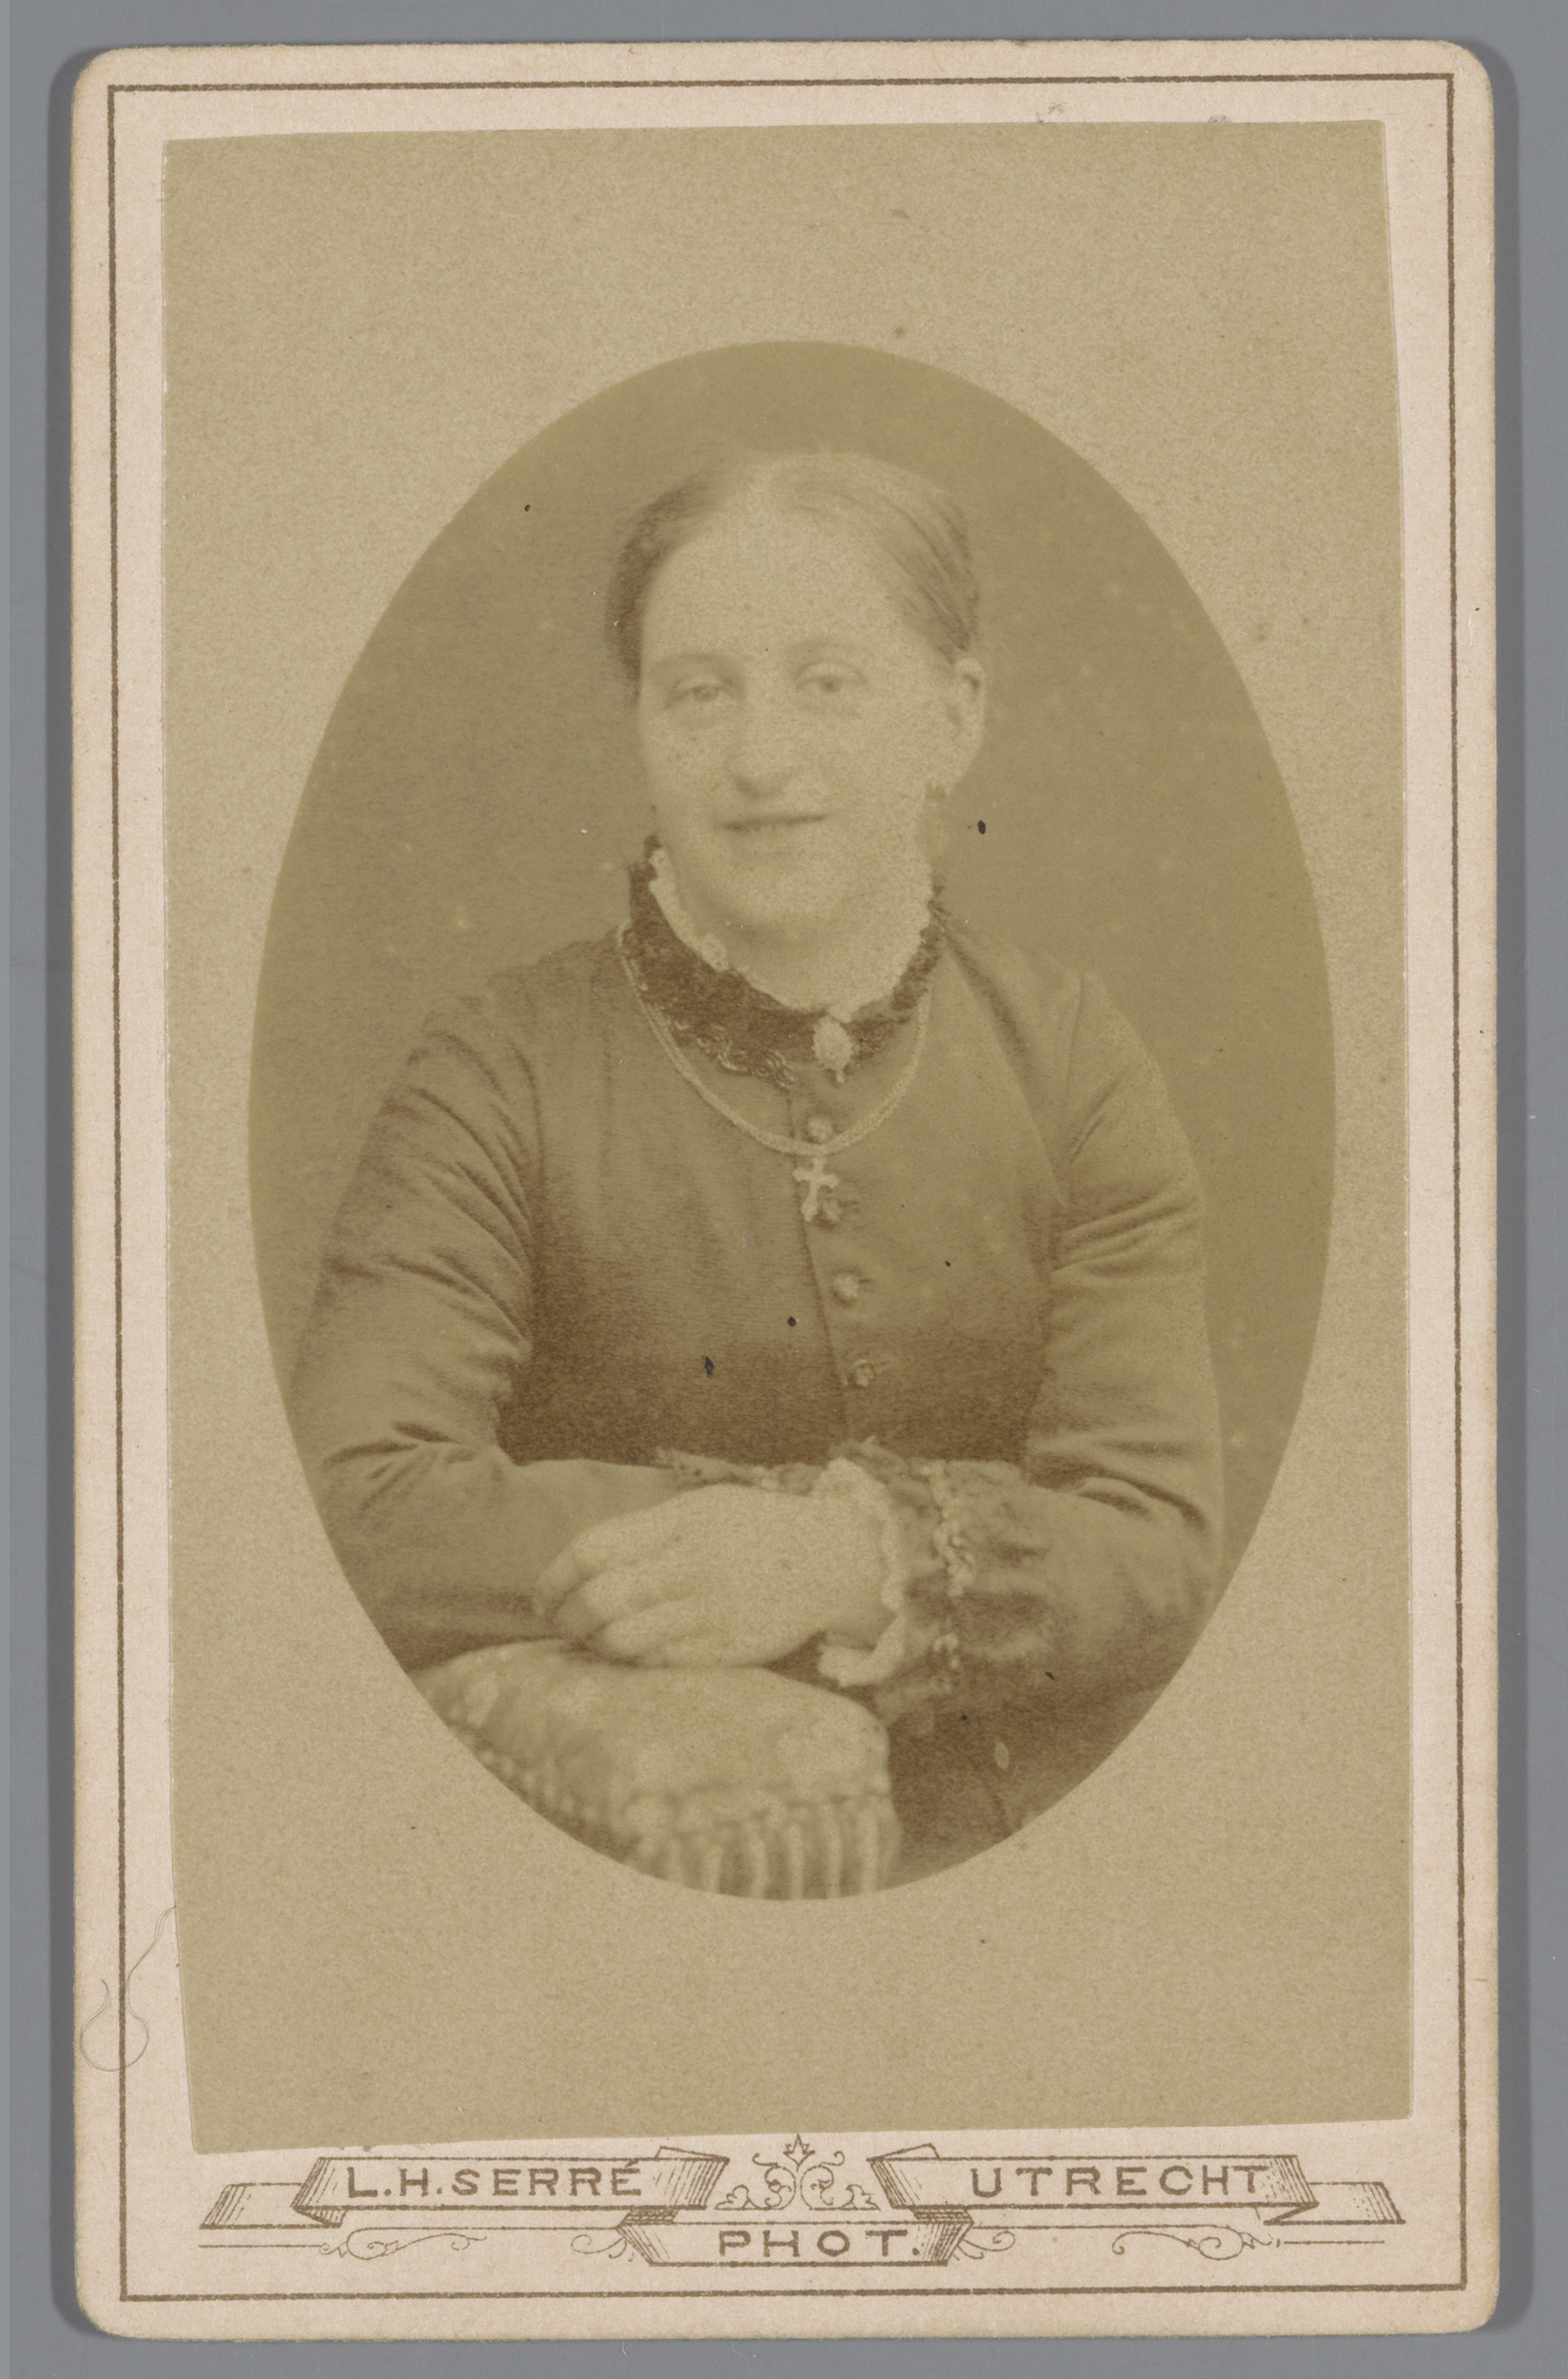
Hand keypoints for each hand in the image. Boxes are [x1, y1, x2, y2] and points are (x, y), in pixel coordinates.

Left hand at [532, 1486, 889, 1668]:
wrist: (833, 1559)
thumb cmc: (756, 1530)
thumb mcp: (704, 1507)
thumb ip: (646, 1531)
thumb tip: (579, 1565)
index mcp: (680, 1522)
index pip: (592, 1551)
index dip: (554, 1579)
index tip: (544, 1597)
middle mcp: (693, 1564)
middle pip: (599, 1599)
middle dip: (566, 1619)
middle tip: (562, 1625)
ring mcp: (711, 1609)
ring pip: (621, 1639)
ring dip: (594, 1645)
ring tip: (594, 1642)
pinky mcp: (727, 1648)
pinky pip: (657, 1663)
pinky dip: (631, 1661)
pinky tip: (632, 1652)